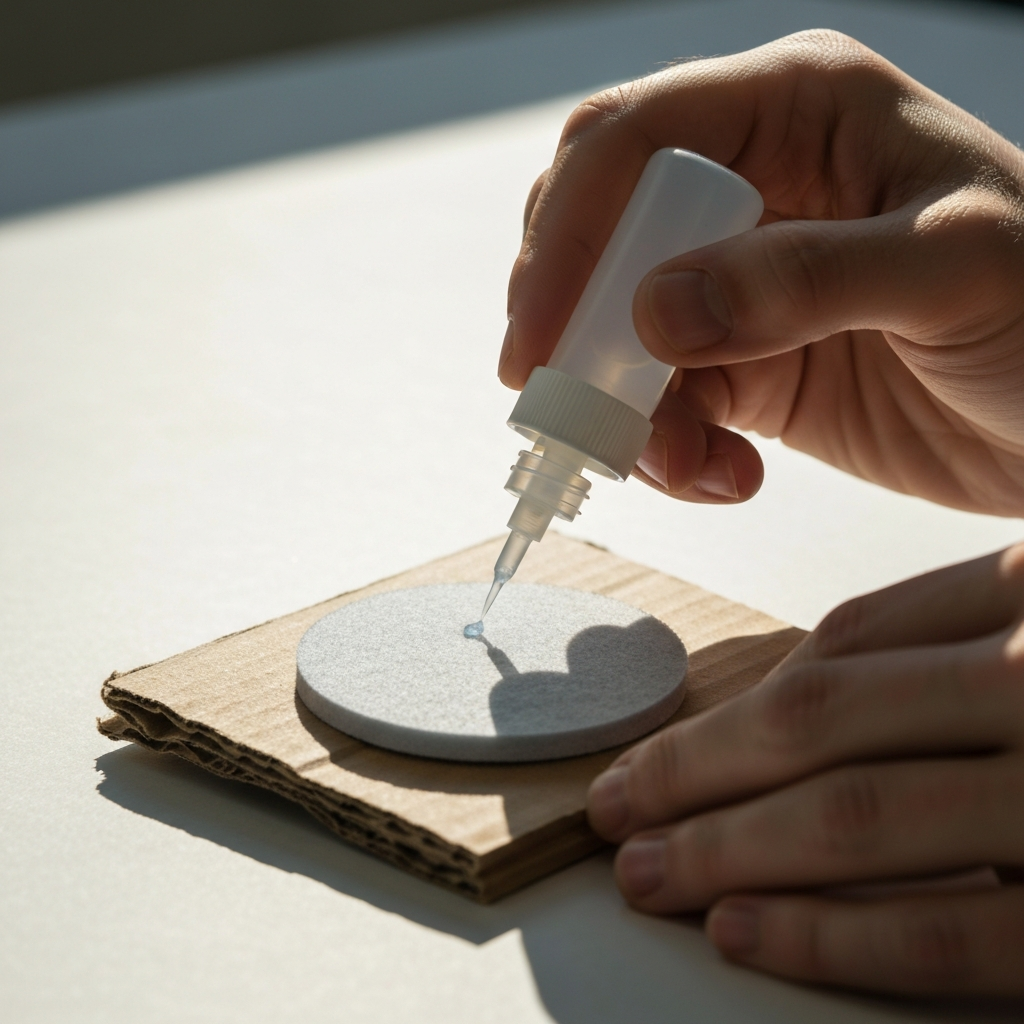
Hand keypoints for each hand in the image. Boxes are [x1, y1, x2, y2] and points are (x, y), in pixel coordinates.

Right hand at [501, 30, 1023, 514]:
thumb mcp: (954, 271)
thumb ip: (807, 279)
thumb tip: (656, 313)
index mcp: (795, 112)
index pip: (630, 140)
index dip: (566, 234)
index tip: (538, 339)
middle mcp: (752, 187)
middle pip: (599, 237)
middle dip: (575, 330)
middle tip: (568, 409)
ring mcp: (742, 283)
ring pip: (619, 337)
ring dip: (626, 413)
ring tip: (684, 467)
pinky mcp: (747, 365)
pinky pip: (665, 403)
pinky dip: (673, 451)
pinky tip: (728, 477)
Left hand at [586, 544, 1023, 995]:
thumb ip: (950, 657)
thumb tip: (787, 704)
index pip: (847, 639)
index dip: (738, 694)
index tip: (655, 744)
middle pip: (818, 717)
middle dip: (693, 769)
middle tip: (616, 809)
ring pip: (852, 812)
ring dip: (725, 848)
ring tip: (647, 874)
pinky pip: (940, 929)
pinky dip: (827, 934)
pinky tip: (741, 931)